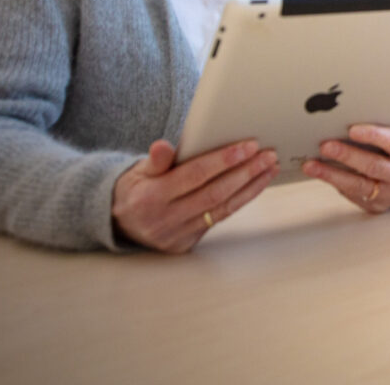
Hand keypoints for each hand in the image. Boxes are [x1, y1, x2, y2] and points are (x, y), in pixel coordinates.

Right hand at [112, 138, 279, 252]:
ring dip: (251, 187)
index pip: (194, 175)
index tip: (248, 146)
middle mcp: (165, 219)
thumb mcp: (138, 171)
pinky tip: (256, 185)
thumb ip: (156, 160)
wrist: (119, 223)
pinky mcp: (188, 243)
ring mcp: (177, 235)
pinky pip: (220, 219)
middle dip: (246, 172)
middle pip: (214, 193)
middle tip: (268, 155)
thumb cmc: (136, 189)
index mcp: (151, 197)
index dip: (223, 160)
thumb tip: (162, 146)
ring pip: (222, 209)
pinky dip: (241, 200)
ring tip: (270, 168)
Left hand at [303, 95, 389, 213]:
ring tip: (312, 164)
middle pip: (375, 166)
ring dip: (332, 174)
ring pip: (359, 185)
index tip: (352, 130)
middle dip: (348, 155)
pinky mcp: (377, 205)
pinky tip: (318, 173)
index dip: (374, 136)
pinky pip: (352, 194)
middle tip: (325, 145)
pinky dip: (334, 182)